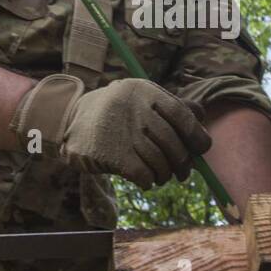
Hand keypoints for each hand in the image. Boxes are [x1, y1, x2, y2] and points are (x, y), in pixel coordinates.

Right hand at [10, 74, 210, 188]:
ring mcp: (121, 130)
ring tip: (162, 176)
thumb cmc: (114, 114)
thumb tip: (202, 117)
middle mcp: (134, 107)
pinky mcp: (111, 153)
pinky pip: (143, 174)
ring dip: (165, 174)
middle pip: (173, 141)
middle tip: (183, 173)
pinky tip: (145, 180)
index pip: (181, 114)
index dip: (196, 134)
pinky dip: (149, 181)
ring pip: (160, 161)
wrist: (68, 122)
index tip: (202, 148)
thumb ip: (170, 107)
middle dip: (182, 161)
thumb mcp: (140, 101)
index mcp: (144, 90)